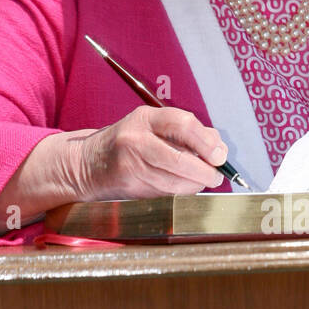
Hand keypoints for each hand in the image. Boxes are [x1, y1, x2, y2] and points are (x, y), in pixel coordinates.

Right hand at [70, 106, 228, 198]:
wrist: (88, 164)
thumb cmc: (130, 143)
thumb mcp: (154, 128)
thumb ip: (188, 133)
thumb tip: (220, 148)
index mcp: (145, 118)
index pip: (182, 123)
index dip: (206, 141)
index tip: (219, 155)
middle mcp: (136, 138)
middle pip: (180, 157)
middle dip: (204, 170)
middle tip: (215, 175)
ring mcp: (131, 163)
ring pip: (174, 180)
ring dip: (195, 184)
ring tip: (203, 182)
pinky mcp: (130, 184)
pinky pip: (165, 191)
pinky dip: (182, 190)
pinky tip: (186, 186)